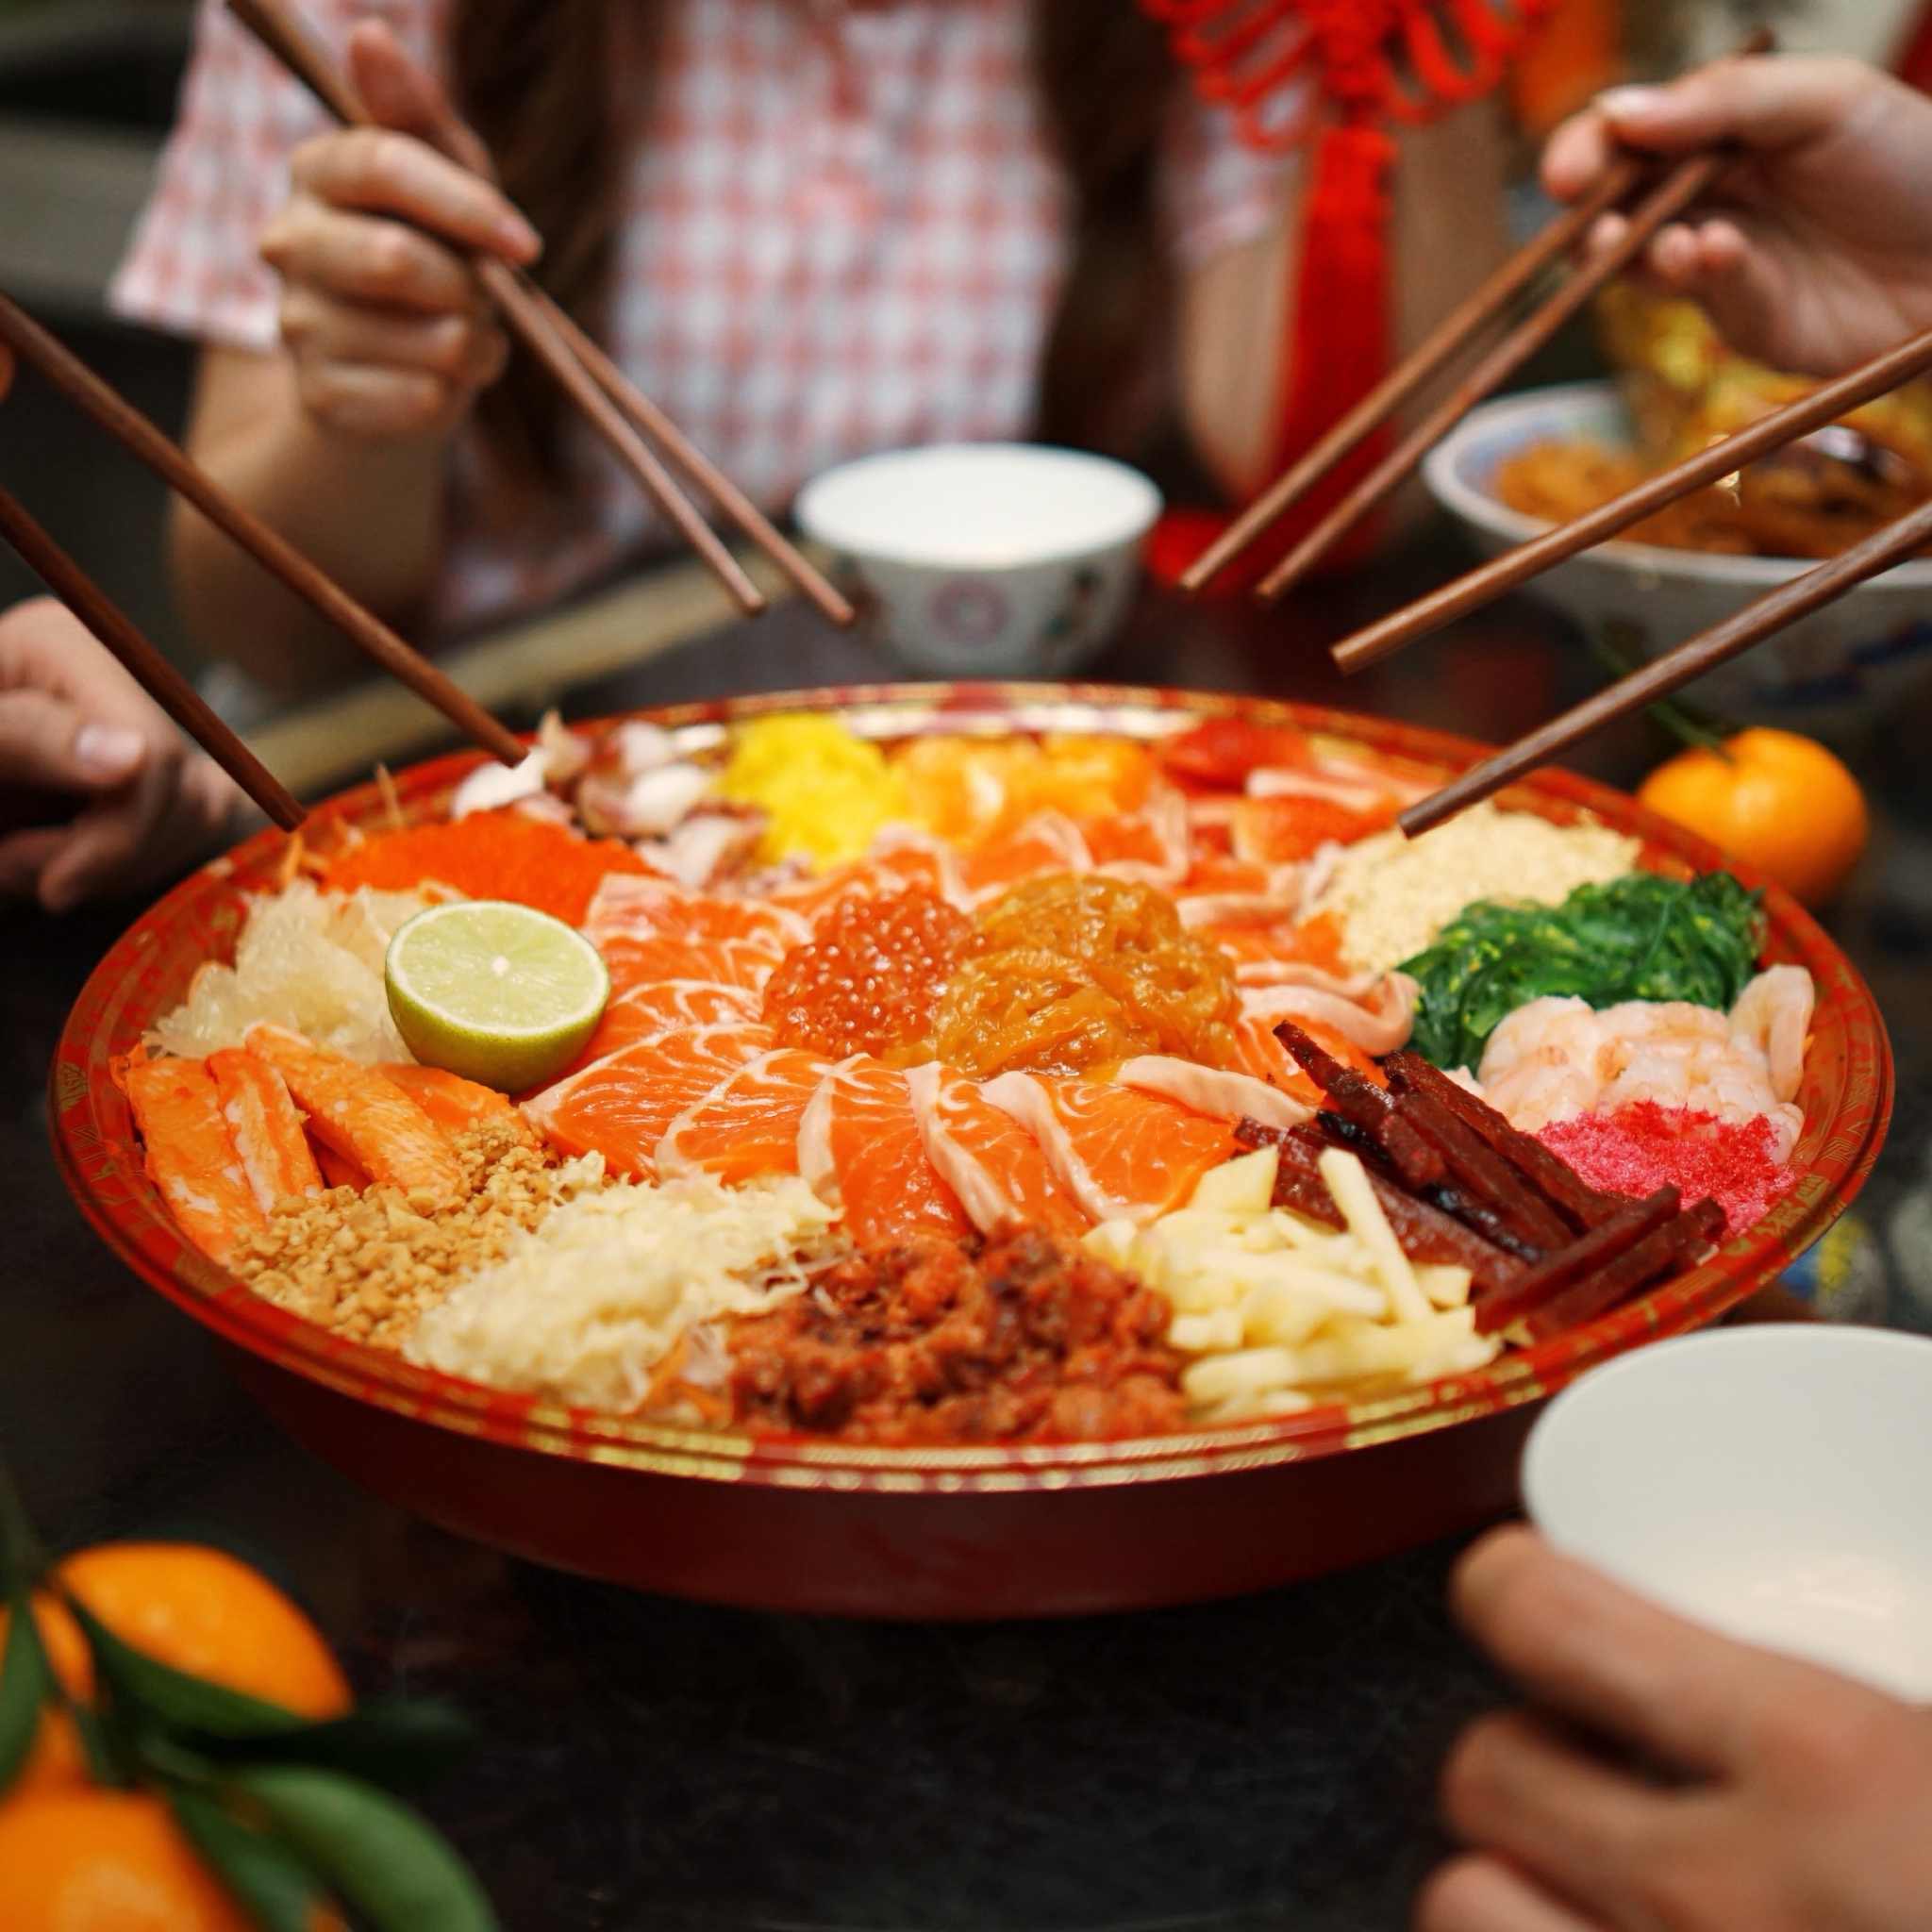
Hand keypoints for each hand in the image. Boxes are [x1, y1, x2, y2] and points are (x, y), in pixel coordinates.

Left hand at [0, 598, 240, 911]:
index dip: (118, 836)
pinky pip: (194, 826)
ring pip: (199, 811)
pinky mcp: (149, 774)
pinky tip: (69, 863)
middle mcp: (113, 677)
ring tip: (24, 864)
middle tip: (15, 872)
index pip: (152, 757)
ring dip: (118, 865)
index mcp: (62, 647)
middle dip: (108, 854)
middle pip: (183, 789)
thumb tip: (137, 758)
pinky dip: (135, 864)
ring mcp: (136, 726)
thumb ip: (26, 738)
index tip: (53, 890)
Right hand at [258, 21, 537, 441]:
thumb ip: (417, 112)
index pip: (383, 163)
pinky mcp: (322, 398)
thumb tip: (368, 33)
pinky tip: (443, 381)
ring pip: (431, 341)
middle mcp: (289, 242)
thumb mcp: (445, 175)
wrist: (399, 369)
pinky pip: (424, 400)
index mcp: (318, 172)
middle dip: (471, 288)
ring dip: (477, 347)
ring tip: (464, 338)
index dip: (466, 206)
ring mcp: (297, 325)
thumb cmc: (436, 253)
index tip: (526, 245)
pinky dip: (456, 396)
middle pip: (398, 261)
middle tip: (483, 296)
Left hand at [1417, 1526, 1931, 1931]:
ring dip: (1512, 1885)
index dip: (1514, 1585)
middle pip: (1486, 1775)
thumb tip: (1870, 1605)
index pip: (1548, 1617)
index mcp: (1829, 1761)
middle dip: (1521, 1754)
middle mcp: (1727, 1899)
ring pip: (1467, 1910)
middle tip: (1595, 1760)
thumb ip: (1880, 1659)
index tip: (1526, 1582)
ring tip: (1590, 1878)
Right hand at [1544, 54, 1931, 375]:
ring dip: (1639, 256)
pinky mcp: (1744, 316)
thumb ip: (1725, 100)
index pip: (1633, 134)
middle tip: (1593, 227)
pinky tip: (1721, 257)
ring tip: (1673, 249)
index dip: (1589, 151)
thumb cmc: (1915, 159)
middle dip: (1594, 217)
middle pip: (1619, 205)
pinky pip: (1702, 296)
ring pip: (1642, 261)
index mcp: (1725, 128)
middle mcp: (1713, 192)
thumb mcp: (1826, 100)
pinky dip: (1703, 276)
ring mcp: (1723, 257)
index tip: (1567, 173)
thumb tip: (1615, 112)